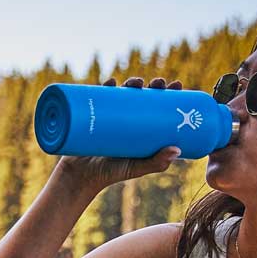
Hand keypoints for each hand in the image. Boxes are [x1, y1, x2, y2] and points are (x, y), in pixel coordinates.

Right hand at [52, 76, 187, 192]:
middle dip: (153, 86)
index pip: (160, 109)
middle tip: (159, 82)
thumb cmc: (110, 174)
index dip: (169, 95)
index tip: (176, 84)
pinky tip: (111, 82)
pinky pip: (100, 98)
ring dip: (132, 83)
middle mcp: (129, 122)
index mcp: (143, 132)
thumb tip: (176, 150)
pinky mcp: (94, 117)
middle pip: (145, 98)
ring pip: (125, 94)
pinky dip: (105, 88)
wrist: (80, 175)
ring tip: (137, 82)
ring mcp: (112, 118)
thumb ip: (156, 163)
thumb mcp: (136, 168)